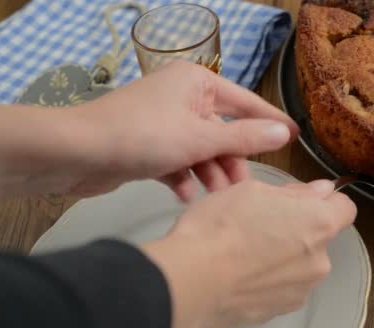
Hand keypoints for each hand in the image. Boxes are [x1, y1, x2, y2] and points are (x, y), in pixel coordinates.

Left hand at [67, 60, 298, 199]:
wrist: (76, 153)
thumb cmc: (143, 136)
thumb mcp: (200, 138)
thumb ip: (245, 137)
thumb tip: (284, 132)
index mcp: (197, 82)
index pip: (246, 103)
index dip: (271, 122)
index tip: (296, 137)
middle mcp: (182, 97)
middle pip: (222, 131)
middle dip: (232, 160)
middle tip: (244, 190)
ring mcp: (164, 121)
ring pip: (201, 149)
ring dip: (208, 174)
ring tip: (215, 199)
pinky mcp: (149, 145)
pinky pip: (178, 160)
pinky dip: (183, 177)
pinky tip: (185, 196)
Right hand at [142, 179, 356, 327]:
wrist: (190, 281)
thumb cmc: (217, 232)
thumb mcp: (253, 191)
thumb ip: (295, 192)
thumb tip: (318, 191)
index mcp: (318, 223)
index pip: (345, 208)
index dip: (326, 200)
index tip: (306, 199)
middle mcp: (318, 260)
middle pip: (319, 237)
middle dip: (298, 228)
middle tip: (262, 221)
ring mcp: (300, 289)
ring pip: (300, 264)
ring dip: (283, 255)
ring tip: (246, 248)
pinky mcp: (280, 310)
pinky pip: (283, 286)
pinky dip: (269, 278)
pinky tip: (242, 270)